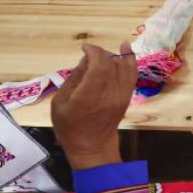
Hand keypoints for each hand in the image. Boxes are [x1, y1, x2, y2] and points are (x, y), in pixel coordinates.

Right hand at [51, 41, 137, 169]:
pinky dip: (130, 59)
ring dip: (112, 56)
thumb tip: (86, 58)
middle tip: (89, 54)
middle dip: (100, 53)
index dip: (94, 51)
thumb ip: (75, 78)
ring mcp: (121, 95)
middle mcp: (109, 94)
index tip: (84, 48)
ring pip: (123, 66)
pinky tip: (125, 48)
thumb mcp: (60, 101)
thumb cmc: (70, 125)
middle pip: (111, 63)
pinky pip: (132, 74)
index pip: (99, 65)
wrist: (92, 145)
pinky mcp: (127, 97)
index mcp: (89, 96)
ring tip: (101, 55)